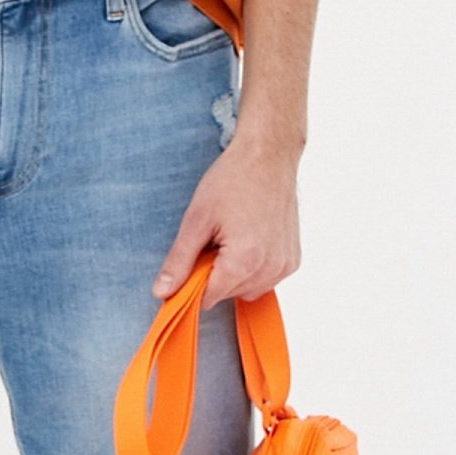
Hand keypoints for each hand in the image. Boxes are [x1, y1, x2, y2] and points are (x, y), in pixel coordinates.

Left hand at [151, 135, 300, 311]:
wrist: (269, 155)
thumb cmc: (232, 180)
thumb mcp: (196, 220)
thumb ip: (179, 261)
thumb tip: (162, 293)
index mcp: (244, 262)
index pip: (208, 298)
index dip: (193, 282)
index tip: (191, 260)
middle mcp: (270, 269)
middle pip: (227, 295)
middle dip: (214, 274)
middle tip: (214, 239)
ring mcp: (285, 266)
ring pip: (247, 291)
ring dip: (234, 273)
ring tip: (233, 236)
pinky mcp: (293, 260)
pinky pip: (266, 280)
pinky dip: (253, 268)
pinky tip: (249, 239)